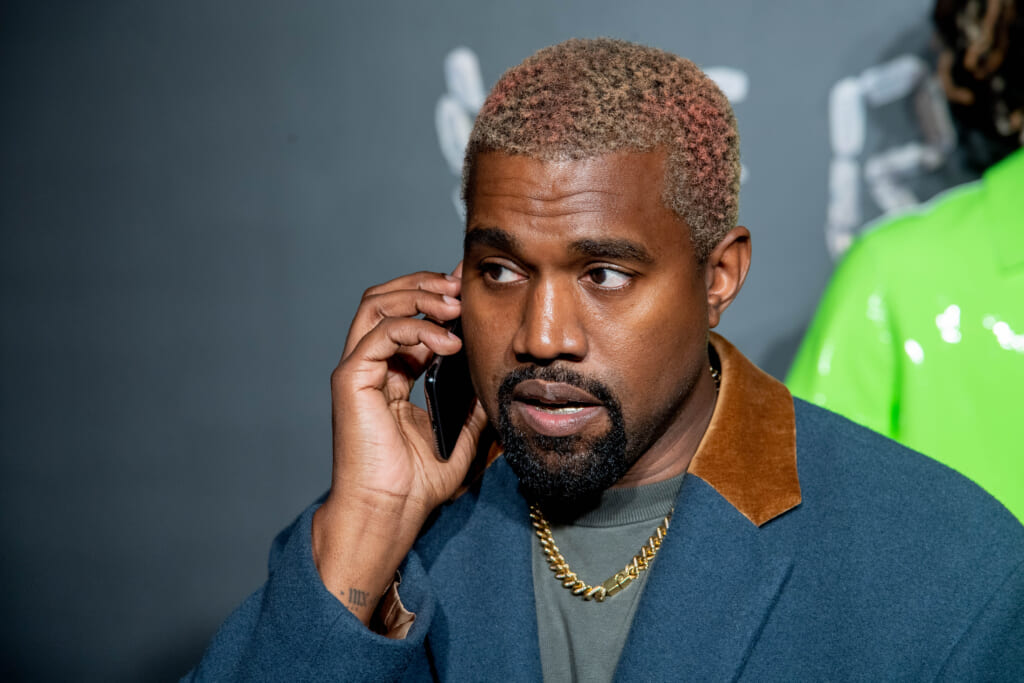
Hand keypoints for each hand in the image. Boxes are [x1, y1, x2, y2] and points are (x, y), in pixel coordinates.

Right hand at [312, 267, 488, 623]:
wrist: (389, 514)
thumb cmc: (415, 485)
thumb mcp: (459, 435)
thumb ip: (472, 405)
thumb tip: (495, 378)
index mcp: (392, 376)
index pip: (408, 317)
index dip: (436, 296)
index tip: (469, 288)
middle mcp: (371, 367)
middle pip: (386, 299)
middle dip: (425, 283)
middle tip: (460, 285)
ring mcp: (357, 371)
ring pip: (376, 305)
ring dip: (418, 295)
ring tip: (454, 306)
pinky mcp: (351, 381)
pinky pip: (380, 334)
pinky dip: (415, 328)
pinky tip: (446, 343)